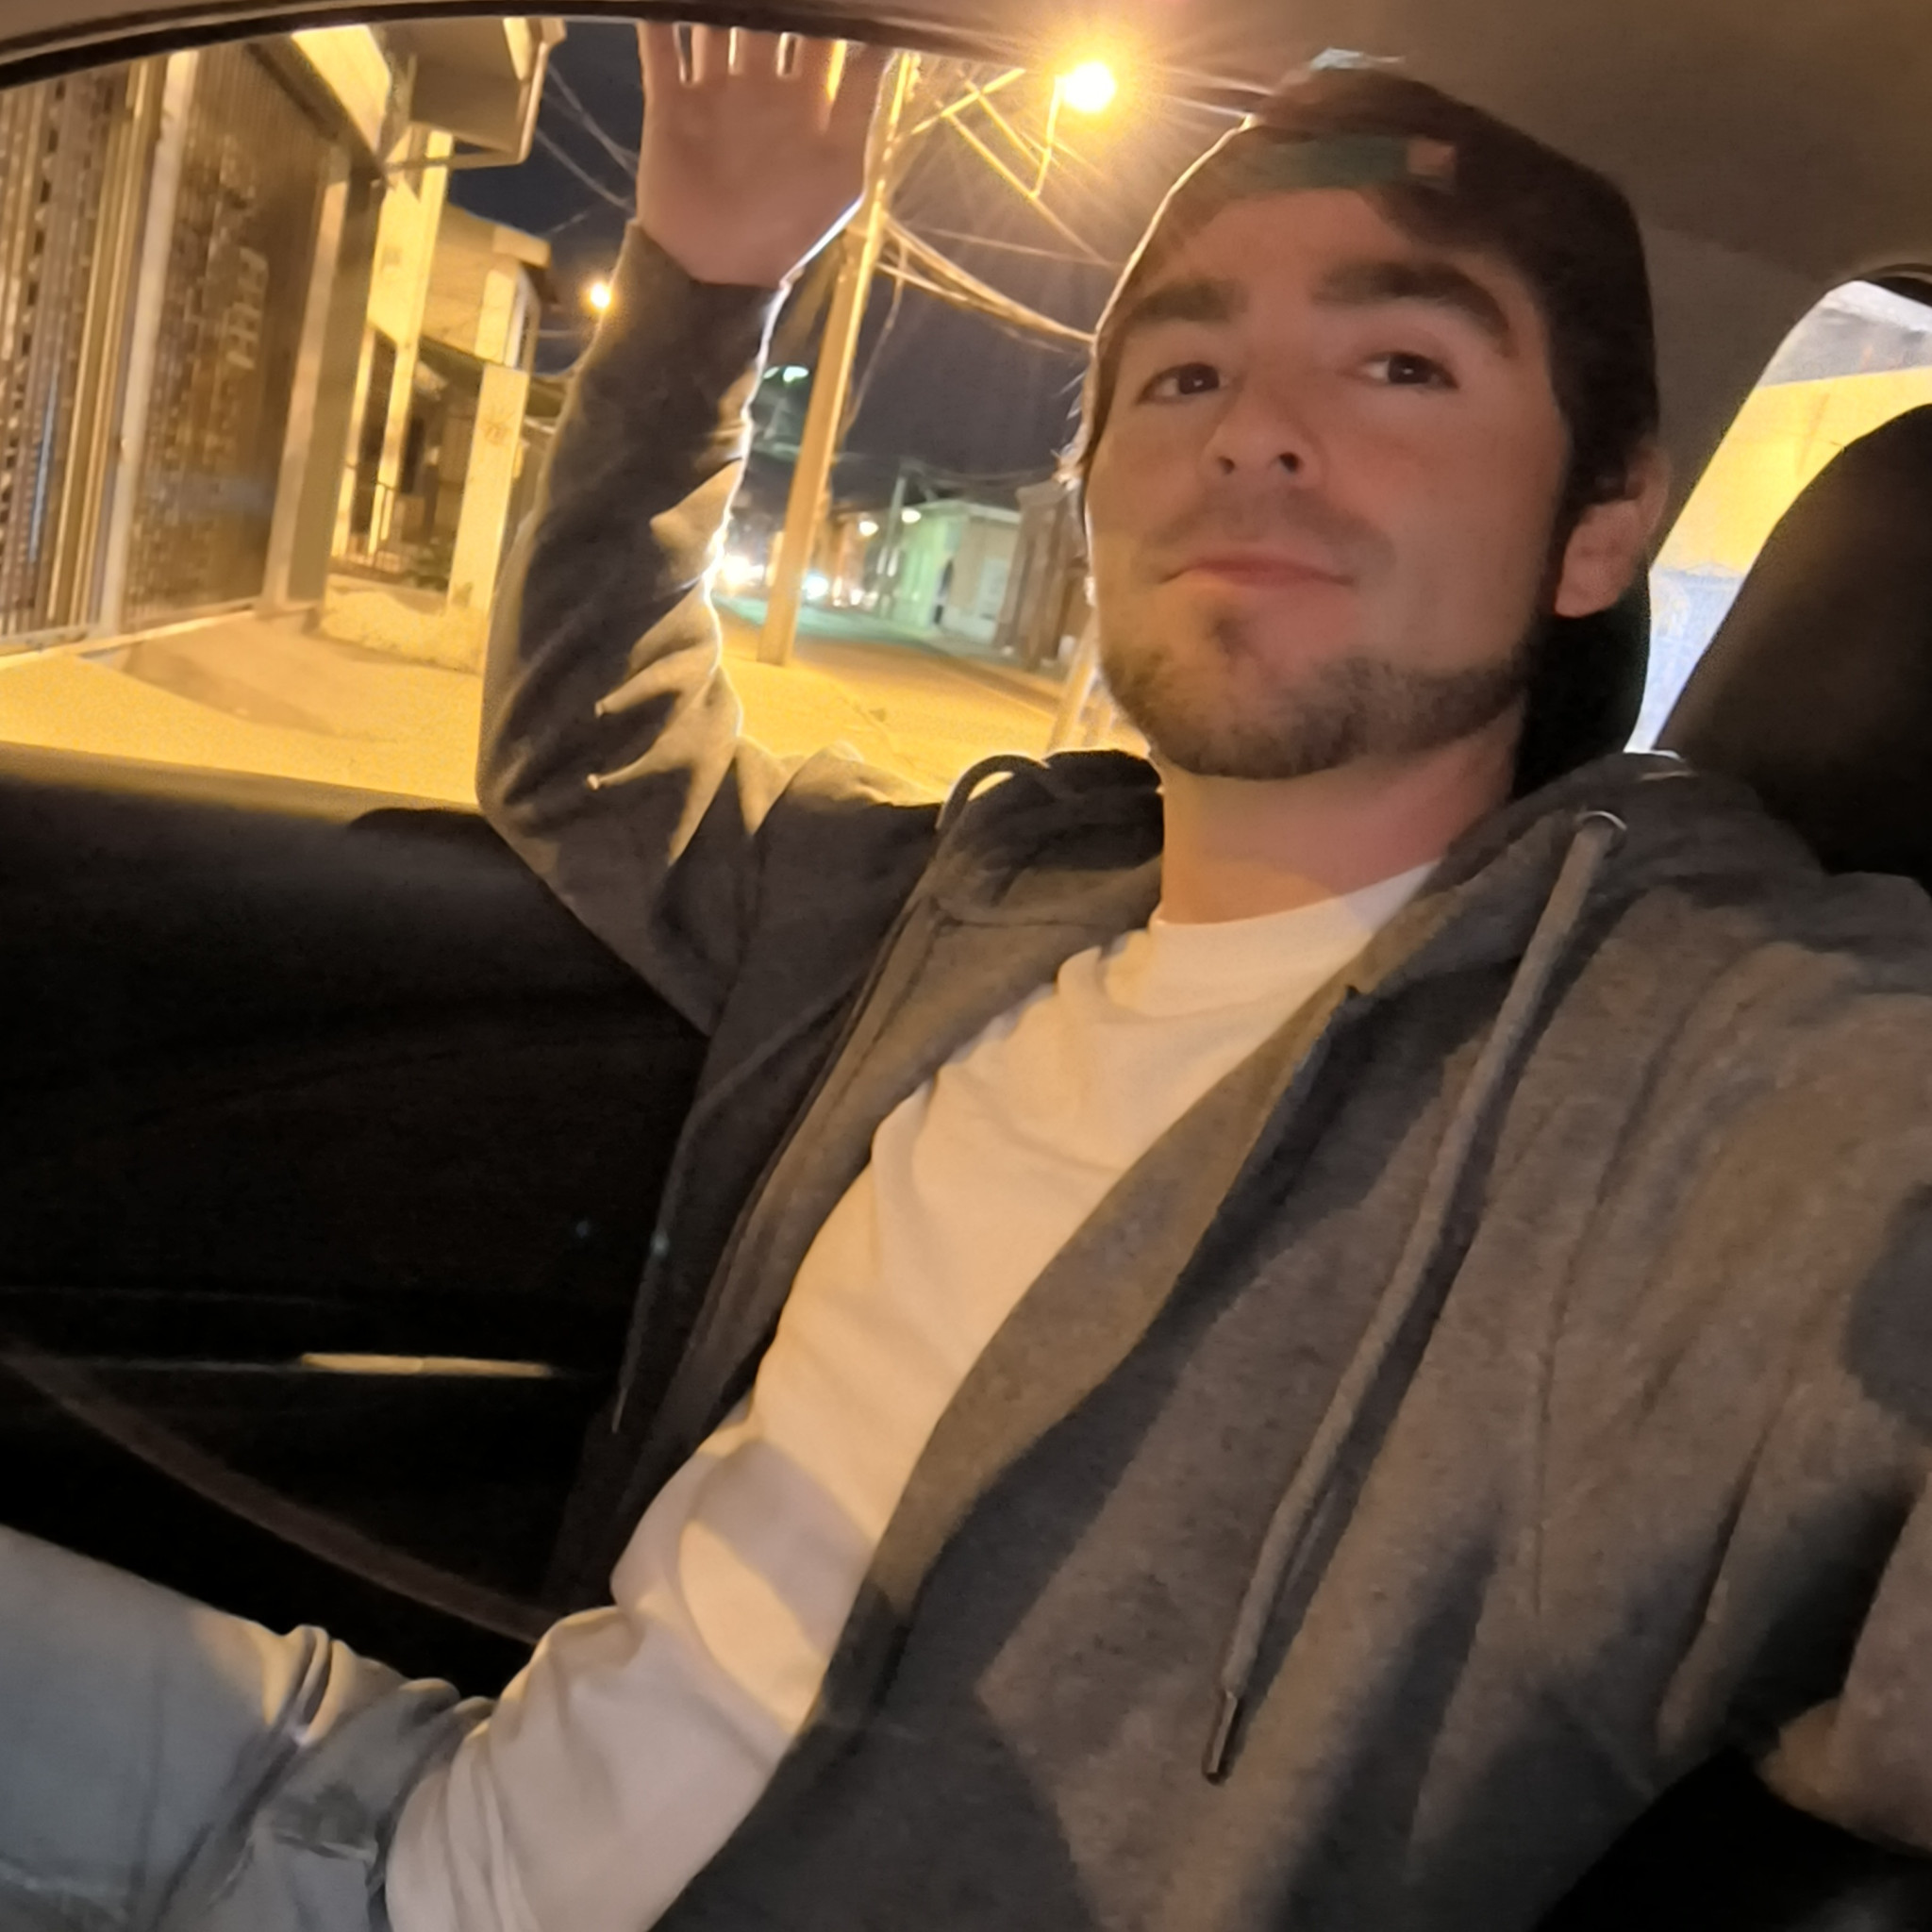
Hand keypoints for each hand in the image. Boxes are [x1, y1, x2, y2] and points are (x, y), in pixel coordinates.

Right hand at [637, 24, 891, 287]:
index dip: (826, 11)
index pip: (819, 37)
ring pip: (714, 23)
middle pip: (764, 18)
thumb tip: (885, 40)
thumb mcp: (841, 173)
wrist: (716, 272)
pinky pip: (661, 47)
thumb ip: (859, 105)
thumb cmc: (788, 230)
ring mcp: (713, 92)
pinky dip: (659, 17)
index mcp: (804, 102)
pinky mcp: (669, 102)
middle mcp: (759, 88)